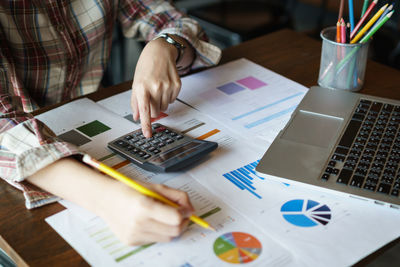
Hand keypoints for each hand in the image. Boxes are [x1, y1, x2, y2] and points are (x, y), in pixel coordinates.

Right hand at [27, 158, 193, 245]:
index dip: (185, 213)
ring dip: (171, 228)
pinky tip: (150, 221)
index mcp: (144, 206)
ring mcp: (135, 235)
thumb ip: (176, 196)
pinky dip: (158, 231)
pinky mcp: (132, 242)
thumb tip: (191, 209)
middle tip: (180, 214)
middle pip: (174, 231)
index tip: (186, 208)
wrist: (104, 199)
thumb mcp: (155, 187)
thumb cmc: (130, 190)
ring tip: (163, 216)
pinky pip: (155, 240)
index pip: (175, 218)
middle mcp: (138, 223)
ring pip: (167, 238)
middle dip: (182, 222)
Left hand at [131, 38, 180, 137]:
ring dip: (160, 102)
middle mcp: (156, 87)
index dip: (146, 125)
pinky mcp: (177, 85)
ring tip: (157, 89)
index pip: (144, 111)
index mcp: (142, 87)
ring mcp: (168, 86)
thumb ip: (135, 102)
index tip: (147, 135)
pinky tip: (165, 86)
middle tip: (150, 99)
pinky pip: (172, 100)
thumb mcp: (136, 83)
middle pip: (155, 112)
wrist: (159, 52)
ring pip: (164, 107)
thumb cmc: (146, 67)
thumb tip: (137, 117)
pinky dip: (168, 97)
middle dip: (152, 110)